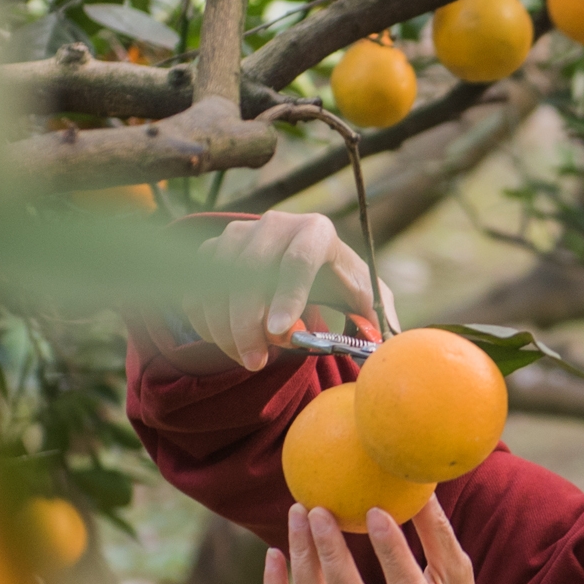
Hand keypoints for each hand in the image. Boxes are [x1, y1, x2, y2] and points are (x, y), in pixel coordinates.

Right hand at [189, 211, 393, 369]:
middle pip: (250, 271)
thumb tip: (386, 343)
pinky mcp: (212, 250)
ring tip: (247, 358)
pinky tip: (227, 343)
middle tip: (255, 360)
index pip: (299, 259)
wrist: (305, 266)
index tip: (279, 332)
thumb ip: (378, 318)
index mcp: (317, 230)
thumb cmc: (340, 285)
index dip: (287, 296)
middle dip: (248, 322)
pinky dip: (207, 321)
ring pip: (218, 280)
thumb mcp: (366, 296)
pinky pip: (198, 287)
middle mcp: (276, 224)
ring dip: (226, 326)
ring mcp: (239, 233)